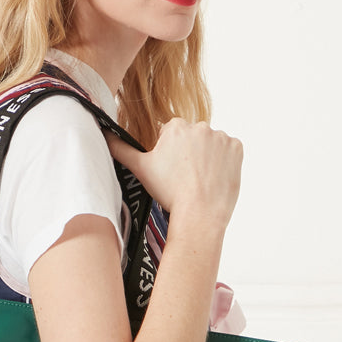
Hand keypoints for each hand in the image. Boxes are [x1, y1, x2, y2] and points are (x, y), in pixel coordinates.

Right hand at [105, 118, 242, 227]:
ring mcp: (221, 137)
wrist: (199, 215)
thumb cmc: (170, 193)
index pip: (173, 135)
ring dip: (208, 159)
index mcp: (176, 126)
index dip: (171, 155)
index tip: (171, 171)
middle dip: (190, 155)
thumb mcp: (140, 170)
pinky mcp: (237, 148)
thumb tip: (103, 135)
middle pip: (193, 139)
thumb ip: (121, 149)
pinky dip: (224, 164)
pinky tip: (215, 179)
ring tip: (200, 182)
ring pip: (211, 146)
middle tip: (185, 179)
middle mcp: (200, 126)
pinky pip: (230, 152)